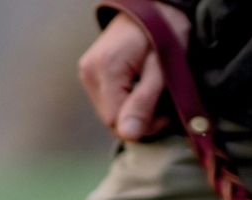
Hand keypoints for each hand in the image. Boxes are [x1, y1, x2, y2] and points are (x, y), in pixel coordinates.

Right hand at [78, 4, 190, 141]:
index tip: (164, 112)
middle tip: (160, 102)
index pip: (117, 123)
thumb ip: (144, 102)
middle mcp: (89, 72)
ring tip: (151, 92)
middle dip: (139, 120)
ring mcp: (87, 73)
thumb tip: (128, 135)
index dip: (144, 126)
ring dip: (133, 112)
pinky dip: (126, 103)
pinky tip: (139, 89)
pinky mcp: (91, 74)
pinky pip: (109, 104)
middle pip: (112, 121)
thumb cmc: (164, 34)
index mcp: (106, 70)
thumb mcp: (161, 70)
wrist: (154, 7)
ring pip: (110, 115)